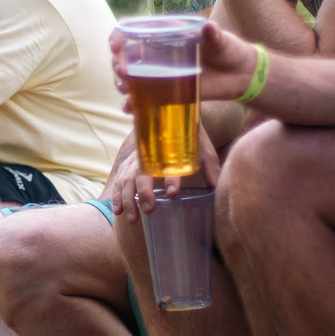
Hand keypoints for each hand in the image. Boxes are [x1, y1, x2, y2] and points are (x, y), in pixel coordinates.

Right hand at [105, 125, 219, 223]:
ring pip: (126, 180)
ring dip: (127, 200)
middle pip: (141, 174)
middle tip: (149, 210)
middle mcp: (147, 155)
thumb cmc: (187, 136)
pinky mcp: (126, 166)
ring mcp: (134, 160)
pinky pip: (118, 182)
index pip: (169, 163)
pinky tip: (118, 212)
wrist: (168, 117)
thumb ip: (210, 165)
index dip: (171, 177)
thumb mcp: (201, 147)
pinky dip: (117, 197)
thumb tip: (218, 185)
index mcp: (167, 148)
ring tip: (133, 218)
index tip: (174, 192)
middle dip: (143, 193)